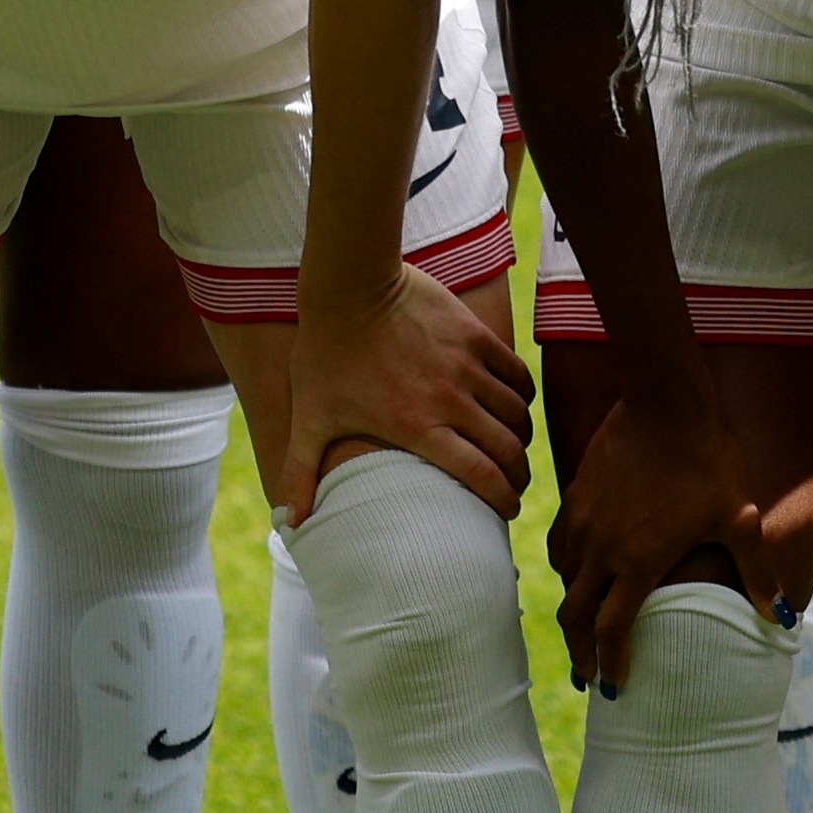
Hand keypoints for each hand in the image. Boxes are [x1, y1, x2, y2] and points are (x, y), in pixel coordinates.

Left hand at [290, 261, 539, 520]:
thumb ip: (299, 473)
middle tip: (516, 484)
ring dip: (521, 436)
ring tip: (516, 447)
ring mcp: (467, 366)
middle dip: (519, 474)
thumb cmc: (326, 355)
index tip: (507, 511)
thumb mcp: (310, 418)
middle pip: (508, 448)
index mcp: (417, 427)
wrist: (350, 286)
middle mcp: (451, 400)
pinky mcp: (476, 336)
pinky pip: (517, 373)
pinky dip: (523, 395)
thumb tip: (289, 525)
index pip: (480, 474)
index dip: (502, 498)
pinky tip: (517, 403)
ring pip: (517, 412)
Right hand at [543, 388, 789, 693]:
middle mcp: (600, 550)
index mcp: (637, 564)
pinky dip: (565, 570)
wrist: (666, 404)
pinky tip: (577, 571)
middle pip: (574, 618)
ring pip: (563, 582)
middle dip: (580, 653)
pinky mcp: (573, 498)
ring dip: (572, 611)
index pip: (612, 632)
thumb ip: (758, 571)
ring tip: (583, 628)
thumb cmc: (709, 462)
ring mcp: (582, 524)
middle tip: (589, 677)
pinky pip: (559, 547)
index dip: (611, 665)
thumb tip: (785, 618)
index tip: (614, 688)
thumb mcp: (740, 518)